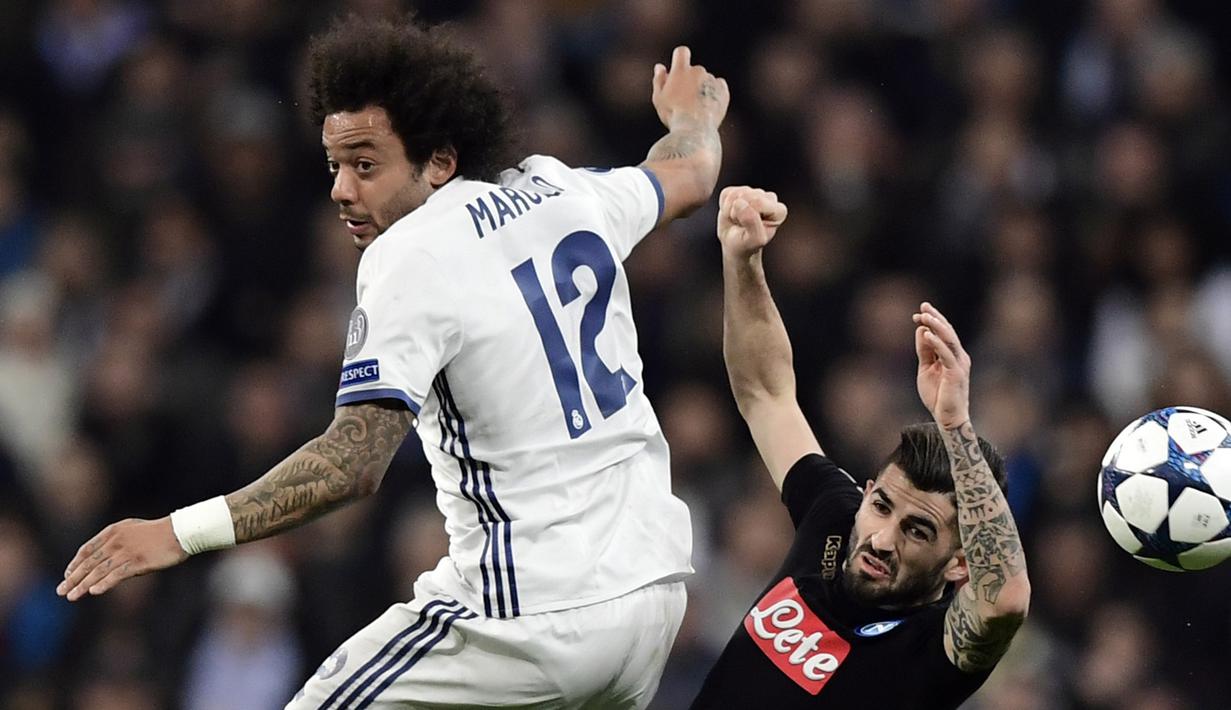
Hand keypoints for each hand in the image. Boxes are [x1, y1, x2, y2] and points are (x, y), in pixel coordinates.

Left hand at [57, 517, 187, 600]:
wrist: (180, 532)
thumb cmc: (158, 533)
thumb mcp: (133, 530)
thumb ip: (116, 540)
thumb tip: (103, 558)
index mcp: (113, 531)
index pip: (87, 549)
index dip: (75, 563)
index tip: (67, 574)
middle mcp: (116, 541)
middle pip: (89, 562)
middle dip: (73, 578)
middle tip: (61, 590)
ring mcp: (126, 551)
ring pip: (99, 571)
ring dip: (83, 585)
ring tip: (72, 596)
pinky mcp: (138, 562)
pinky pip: (116, 575)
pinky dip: (104, 583)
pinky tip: (94, 592)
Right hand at [651, 46, 728, 130]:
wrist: (694, 131)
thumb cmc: (673, 115)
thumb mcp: (659, 98)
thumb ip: (659, 80)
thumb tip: (661, 67)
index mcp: (681, 70)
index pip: (681, 52)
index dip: (679, 59)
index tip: (678, 70)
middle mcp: (698, 71)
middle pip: (694, 70)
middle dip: (690, 81)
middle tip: (684, 100)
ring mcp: (712, 80)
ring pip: (706, 80)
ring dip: (702, 88)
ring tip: (697, 108)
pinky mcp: (723, 91)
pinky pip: (719, 87)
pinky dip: (714, 93)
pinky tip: (708, 106)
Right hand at [716, 186, 787, 258]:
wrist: (735, 245)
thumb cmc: (746, 244)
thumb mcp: (753, 240)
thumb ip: (752, 223)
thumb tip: (740, 203)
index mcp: (779, 211)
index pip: (758, 202)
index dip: (747, 216)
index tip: (749, 228)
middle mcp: (769, 198)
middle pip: (746, 196)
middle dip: (738, 213)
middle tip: (742, 225)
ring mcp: (754, 192)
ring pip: (735, 194)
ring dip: (731, 211)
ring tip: (738, 221)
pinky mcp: (739, 190)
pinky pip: (727, 194)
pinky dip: (724, 207)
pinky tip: (732, 214)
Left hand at [913, 302, 970, 429]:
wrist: (947, 418)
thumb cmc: (937, 396)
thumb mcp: (925, 369)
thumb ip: (924, 351)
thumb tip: (921, 331)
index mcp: (952, 355)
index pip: (943, 333)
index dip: (932, 322)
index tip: (917, 314)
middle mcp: (958, 357)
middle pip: (948, 332)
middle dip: (935, 318)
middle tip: (923, 306)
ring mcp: (959, 364)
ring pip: (949, 340)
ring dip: (937, 326)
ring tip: (925, 316)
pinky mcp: (956, 374)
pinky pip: (947, 355)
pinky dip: (937, 343)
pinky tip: (927, 335)